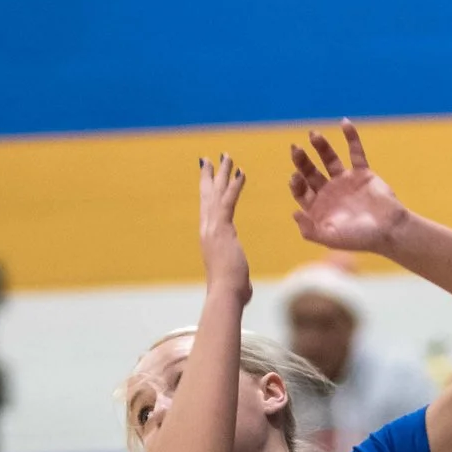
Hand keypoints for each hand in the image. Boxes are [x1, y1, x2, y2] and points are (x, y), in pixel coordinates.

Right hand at [196, 150, 252, 302]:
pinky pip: (229, 201)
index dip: (207, 192)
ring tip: (227, 156)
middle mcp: (207, 230)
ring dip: (222, 173)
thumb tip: (244, 289)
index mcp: (209, 240)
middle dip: (210, 176)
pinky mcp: (222, 228)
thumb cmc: (230, 294)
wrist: (224, 296)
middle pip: (207, 196)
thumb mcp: (234, 281)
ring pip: (217, 194)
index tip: (208, 178)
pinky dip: (235, 186)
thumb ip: (237, 278)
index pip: (208, 210)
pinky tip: (241, 172)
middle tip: (210, 159)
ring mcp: (213, 228)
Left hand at [288, 121, 407, 257]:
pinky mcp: (363, 173)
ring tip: (313, 134)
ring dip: (321, 146)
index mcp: (320, 209)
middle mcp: (331, 193)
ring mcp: (346, 182)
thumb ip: (310, 230)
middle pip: (311, 172)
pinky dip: (351, 137)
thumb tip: (294, 213)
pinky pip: (356, 152)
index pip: (301, 192)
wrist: (390, 230)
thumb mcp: (331, 238)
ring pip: (329, 159)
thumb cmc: (360, 238)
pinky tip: (345, 122)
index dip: (296, 183)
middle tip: (296, 149)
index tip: (296, 176)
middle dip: (302, 161)